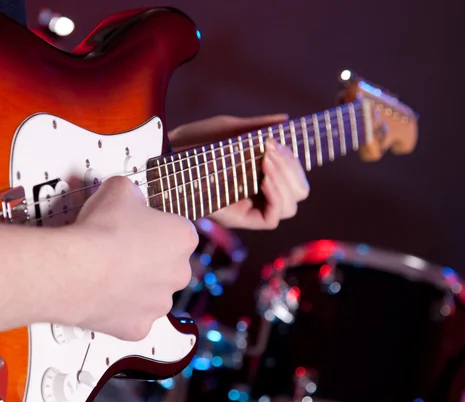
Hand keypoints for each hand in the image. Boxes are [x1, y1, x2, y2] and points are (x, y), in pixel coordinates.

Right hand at [66, 176, 198, 340]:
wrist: (77, 269)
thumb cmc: (101, 231)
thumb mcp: (119, 189)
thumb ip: (132, 193)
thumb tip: (127, 195)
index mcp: (183, 238)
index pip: (177, 230)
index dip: (155, 227)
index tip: (138, 227)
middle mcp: (179, 273)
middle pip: (168, 265)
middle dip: (149, 259)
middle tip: (120, 250)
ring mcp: (160, 303)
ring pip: (151, 293)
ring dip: (135, 285)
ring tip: (108, 272)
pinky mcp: (139, 327)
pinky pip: (132, 318)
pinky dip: (119, 310)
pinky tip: (103, 296)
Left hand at [169, 114, 309, 229]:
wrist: (166, 157)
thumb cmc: (192, 144)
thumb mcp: (227, 130)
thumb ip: (257, 128)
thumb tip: (285, 120)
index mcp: (260, 174)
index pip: (295, 177)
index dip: (294, 164)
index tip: (277, 143)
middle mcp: (258, 194)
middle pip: (298, 194)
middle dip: (293, 171)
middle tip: (274, 151)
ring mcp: (249, 207)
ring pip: (289, 207)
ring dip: (286, 181)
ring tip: (268, 161)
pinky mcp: (238, 219)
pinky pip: (271, 219)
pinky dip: (276, 198)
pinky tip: (265, 180)